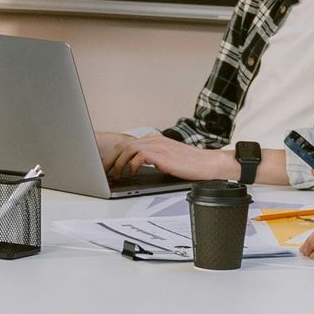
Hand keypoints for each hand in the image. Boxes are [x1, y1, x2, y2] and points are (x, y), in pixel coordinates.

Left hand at [99, 130, 231, 184]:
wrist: (208, 164)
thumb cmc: (191, 164)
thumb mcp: (168, 158)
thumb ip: (153, 158)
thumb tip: (137, 166)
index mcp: (155, 139)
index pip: (128, 143)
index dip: (115, 154)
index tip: (108, 165)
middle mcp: (155, 139)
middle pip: (124, 144)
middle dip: (112, 158)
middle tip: (105, 171)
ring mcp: (158, 146)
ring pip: (128, 149)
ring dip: (119, 163)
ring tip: (116, 174)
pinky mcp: (162, 155)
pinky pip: (139, 156)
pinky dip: (132, 165)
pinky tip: (132, 173)